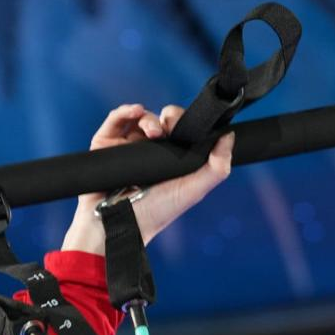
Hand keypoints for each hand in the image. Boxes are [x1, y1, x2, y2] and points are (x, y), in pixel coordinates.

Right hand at [66, 103, 234, 251]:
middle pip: (164, 120)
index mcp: (174, 160)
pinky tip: (135, 111)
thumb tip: (229, 136)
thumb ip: (217, 168)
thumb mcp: (193, 190)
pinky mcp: (105, 144)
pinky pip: (116, 119)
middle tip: (171, 127)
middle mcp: (152, 151)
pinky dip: (126, 110)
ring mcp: (128, 146)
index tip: (190, 125)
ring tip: (154, 131)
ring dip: (150, 118)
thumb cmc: (158, 212)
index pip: (184, 130)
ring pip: (141, 118)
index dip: (188, 123)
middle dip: (170, 118)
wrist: (119, 223)